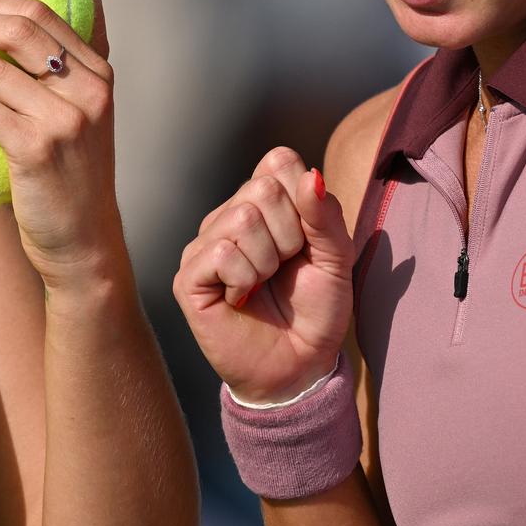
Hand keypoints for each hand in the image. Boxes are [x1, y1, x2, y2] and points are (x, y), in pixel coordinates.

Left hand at [0, 0, 122, 291]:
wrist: (84, 244)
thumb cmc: (71, 180)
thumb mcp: (84, 118)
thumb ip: (69, 71)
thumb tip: (44, 15)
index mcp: (98, 71)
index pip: (41, 12)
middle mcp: (88, 88)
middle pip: (16, 29)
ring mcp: (65, 117)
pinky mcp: (38, 147)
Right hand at [172, 147, 355, 404]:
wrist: (300, 365)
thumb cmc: (316, 310)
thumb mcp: (336, 257)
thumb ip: (326, 215)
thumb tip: (311, 176)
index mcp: (263, 203)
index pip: (278, 160)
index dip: (303, 199)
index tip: (307, 240)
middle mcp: (229, 215)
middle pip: (262, 189)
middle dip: (290, 236)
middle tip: (285, 268)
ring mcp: (205, 244)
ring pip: (242, 220)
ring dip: (268, 262)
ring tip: (263, 285)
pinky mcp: (189, 277)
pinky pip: (222, 254)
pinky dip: (245, 280)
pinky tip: (242, 298)